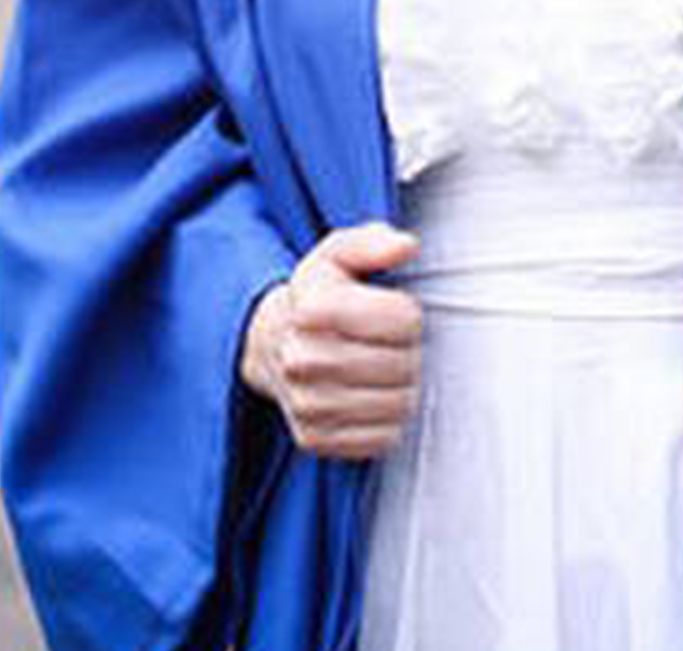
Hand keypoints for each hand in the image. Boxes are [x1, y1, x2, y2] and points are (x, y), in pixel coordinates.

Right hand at [240, 222, 422, 460]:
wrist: (272, 344)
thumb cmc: (318, 296)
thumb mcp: (338, 254)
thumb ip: (372, 242)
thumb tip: (405, 246)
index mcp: (314, 309)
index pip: (403, 320)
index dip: (410, 314)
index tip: (395, 311)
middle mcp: (301, 359)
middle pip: (402, 365)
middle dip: (410, 352)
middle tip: (394, 345)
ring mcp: (305, 404)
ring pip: (396, 405)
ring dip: (403, 388)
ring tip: (386, 370)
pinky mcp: (313, 439)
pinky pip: (381, 439)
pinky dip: (389, 421)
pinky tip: (375, 398)